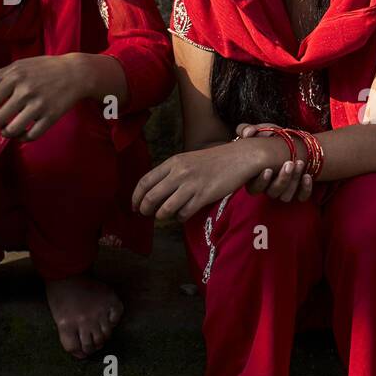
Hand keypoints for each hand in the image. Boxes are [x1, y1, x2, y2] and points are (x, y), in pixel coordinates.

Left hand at [0, 54, 86, 139]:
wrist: (76, 73)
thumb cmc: (45, 68)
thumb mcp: (20, 65)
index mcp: (16, 78)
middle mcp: (26, 92)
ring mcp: (39, 106)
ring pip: (13, 129)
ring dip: (5, 133)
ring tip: (5, 130)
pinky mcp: (51, 116)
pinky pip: (32, 135)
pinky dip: (23, 138)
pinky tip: (21, 134)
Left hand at [132, 141, 269, 222]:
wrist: (241, 157)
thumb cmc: (215, 160)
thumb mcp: (189, 160)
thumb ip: (172, 172)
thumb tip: (156, 190)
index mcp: (173, 162)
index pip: (145, 181)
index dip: (136, 197)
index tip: (135, 206)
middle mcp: (179, 173)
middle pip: (151, 197)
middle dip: (145, 209)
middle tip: (146, 215)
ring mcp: (191, 185)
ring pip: (165, 209)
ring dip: (162, 216)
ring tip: (166, 216)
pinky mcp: (204, 196)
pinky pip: (184, 213)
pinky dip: (181, 218)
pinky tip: (184, 215)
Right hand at [237, 123, 313, 201]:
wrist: (289, 142)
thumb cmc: (269, 139)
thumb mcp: (259, 132)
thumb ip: (249, 130)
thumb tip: (248, 133)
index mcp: (255, 177)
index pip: (254, 188)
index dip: (261, 182)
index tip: (268, 169)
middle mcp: (268, 187)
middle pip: (273, 192)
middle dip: (282, 179)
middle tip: (290, 163)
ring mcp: (283, 190)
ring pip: (286, 195)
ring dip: (294, 181)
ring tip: (299, 163)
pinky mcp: (297, 190)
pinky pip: (301, 197)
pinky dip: (305, 189)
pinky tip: (307, 176)